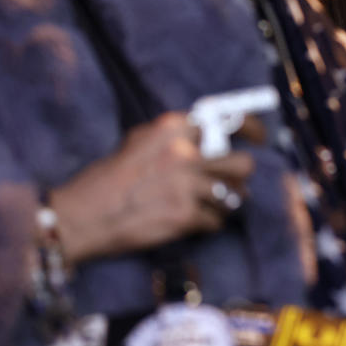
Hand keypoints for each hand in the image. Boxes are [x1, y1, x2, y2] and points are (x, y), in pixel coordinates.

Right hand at [49, 112, 254, 265]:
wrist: (84, 216)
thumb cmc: (110, 177)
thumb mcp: (141, 140)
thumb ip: (176, 135)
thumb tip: (212, 133)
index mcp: (175, 128)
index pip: (230, 121)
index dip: (253, 130)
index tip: (261, 138)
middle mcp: (185, 153)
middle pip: (243, 164)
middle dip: (240, 176)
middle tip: (230, 182)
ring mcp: (187, 186)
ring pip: (235, 195)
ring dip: (225, 202)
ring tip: (208, 204)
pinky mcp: (186, 216)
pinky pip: (216, 221)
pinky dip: (208, 224)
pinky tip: (190, 221)